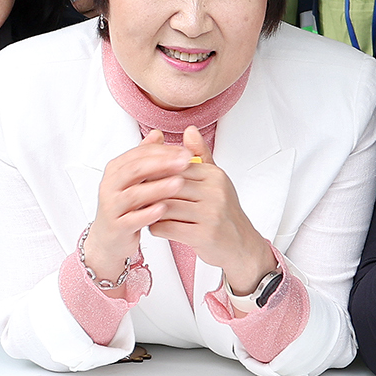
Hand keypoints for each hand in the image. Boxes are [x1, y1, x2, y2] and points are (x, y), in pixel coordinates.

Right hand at [89, 137, 194, 287]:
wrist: (109, 237)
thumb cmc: (126, 205)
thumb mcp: (135, 179)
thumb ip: (145, 157)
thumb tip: (157, 133)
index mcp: (116, 169)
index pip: (139, 154)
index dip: (163, 151)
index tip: (187, 152)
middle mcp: (110, 185)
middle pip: (135, 169)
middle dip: (162, 164)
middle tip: (186, 162)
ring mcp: (112, 206)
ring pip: (134, 194)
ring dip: (158, 188)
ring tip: (179, 184)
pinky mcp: (117, 226)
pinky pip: (132, 219)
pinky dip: (147, 214)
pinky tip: (164, 209)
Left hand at [146, 128, 276, 295]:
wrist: (240, 245)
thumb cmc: (224, 212)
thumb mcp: (215, 181)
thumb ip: (201, 156)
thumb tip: (189, 130)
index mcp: (214, 176)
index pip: (176, 167)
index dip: (155, 172)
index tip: (141, 177)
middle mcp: (215, 193)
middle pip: (169, 186)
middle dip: (149, 190)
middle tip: (134, 193)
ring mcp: (210, 215)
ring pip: (166, 207)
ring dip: (150, 210)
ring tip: (142, 210)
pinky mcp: (204, 235)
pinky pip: (169, 228)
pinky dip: (157, 227)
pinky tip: (154, 226)